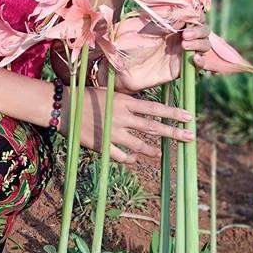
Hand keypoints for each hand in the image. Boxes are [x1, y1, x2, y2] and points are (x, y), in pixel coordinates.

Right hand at [59, 85, 194, 163]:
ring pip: (140, 145)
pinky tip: (134, 159)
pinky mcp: (102, 145)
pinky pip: (121, 156)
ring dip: (153, 150)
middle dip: (174, 133)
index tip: (189, 117)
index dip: (173, 113)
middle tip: (190, 138)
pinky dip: (130, 159)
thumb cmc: (84, 96)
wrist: (62, 107)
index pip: (155, 108)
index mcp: (124, 102)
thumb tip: (143, 107)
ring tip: (160, 152)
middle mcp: (121, 117)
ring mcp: (113, 133)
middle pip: (153, 128)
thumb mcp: (108, 92)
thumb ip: (126, 101)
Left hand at [106, 18, 211, 92]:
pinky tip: (194, 59)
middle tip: (185, 35)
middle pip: (202, 28)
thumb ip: (158, 16)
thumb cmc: (124, 43)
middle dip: (199, 29)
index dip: (195, 14)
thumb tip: (181, 11)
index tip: (189, 17)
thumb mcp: (138, 24)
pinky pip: (199, 64)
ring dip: (200, 43)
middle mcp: (178, 36)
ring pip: (204, 44)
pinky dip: (202, 60)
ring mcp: (180, 52)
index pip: (192, 14)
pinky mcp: (180, 68)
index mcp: (170, 22)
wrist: (117, 68)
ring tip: (184, 45)